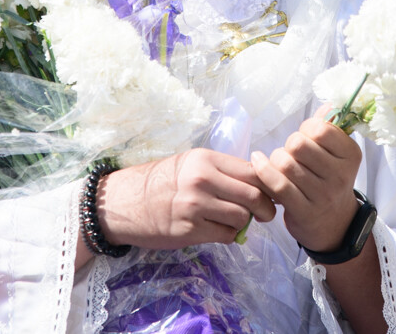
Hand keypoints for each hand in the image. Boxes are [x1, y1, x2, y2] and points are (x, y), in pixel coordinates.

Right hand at [97, 148, 275, 249]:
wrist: (122, 203)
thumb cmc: (160, 181)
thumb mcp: (190, 164)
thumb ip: (222, 171)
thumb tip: (259, 182)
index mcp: (205, 159)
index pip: (252, 170)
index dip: (268, 183)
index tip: (272, 192)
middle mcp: (201, 180)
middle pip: (253, 195)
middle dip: (265, 208)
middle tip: (266, 214)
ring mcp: (195, 207)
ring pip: (242, 218)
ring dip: (244, 223)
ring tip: (235, 221)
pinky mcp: (189, 231)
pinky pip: (225, 236)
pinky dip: (229, 235)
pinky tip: (219, 230)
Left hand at [251, 117, 361, 251]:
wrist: (334, 223)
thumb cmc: (328, 179)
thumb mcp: (337, 154)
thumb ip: (329, 128)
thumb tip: (328, 105)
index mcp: (350, 155)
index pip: (321, 129)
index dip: (306, 128)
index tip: (306, 137)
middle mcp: (340, 175)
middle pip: (299, 145)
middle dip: (289, 144)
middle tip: (291, 153)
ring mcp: (322, 195)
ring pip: (285, 164)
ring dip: (275, 160)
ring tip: (279, 164)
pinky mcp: (304, 211)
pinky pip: (277, 184)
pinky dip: (263, 171)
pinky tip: (258, 163)